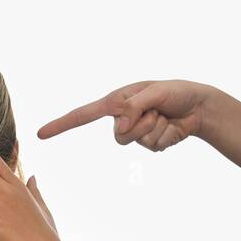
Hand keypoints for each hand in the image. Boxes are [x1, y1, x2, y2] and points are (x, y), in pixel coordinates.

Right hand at [36, 79, 209, 150]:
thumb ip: (134, 108)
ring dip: (155, 129)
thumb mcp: (155, 93)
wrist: (199, 106)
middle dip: (141, 125)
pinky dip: (165, 137)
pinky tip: (172, 126)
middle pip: (118, 137)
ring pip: (137, 143)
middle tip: (157, 111)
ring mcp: (136, 131)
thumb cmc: (176, 92)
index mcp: (117, 101)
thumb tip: (119, 128)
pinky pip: (153, 148)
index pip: (83, 115)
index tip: (41, 134)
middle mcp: (123, 117)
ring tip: (165, 115)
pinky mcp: (150, 142)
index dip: (61, 124)